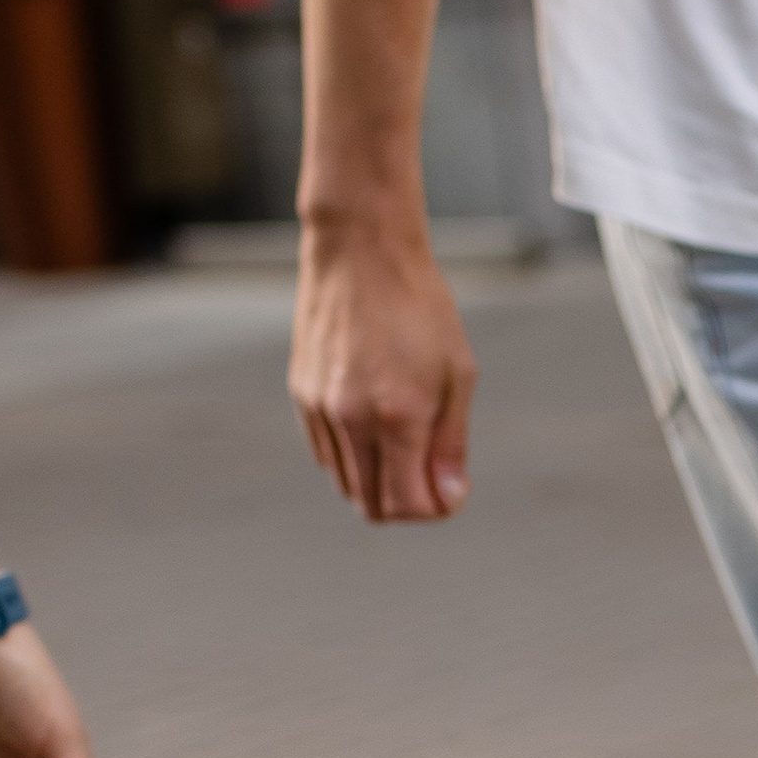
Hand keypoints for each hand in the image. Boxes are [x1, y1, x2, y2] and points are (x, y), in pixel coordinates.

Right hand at [290, 220, 475, 521]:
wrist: (360, 248)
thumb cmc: (419, 307)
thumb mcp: (456, 372)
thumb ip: (451, 443)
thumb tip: (448, 500)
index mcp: (397, 416)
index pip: (408, 505)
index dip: (434, 509)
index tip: (449, 491)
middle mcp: (351, 419)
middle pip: (371, 506)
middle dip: (404, 504)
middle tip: (428, 475)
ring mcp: (320, 407)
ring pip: (345, 483)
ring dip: (376, 482)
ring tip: (403, 442)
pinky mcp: (301, 393)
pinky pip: (325, 453)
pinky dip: (352, 455)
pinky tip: (373, 422)